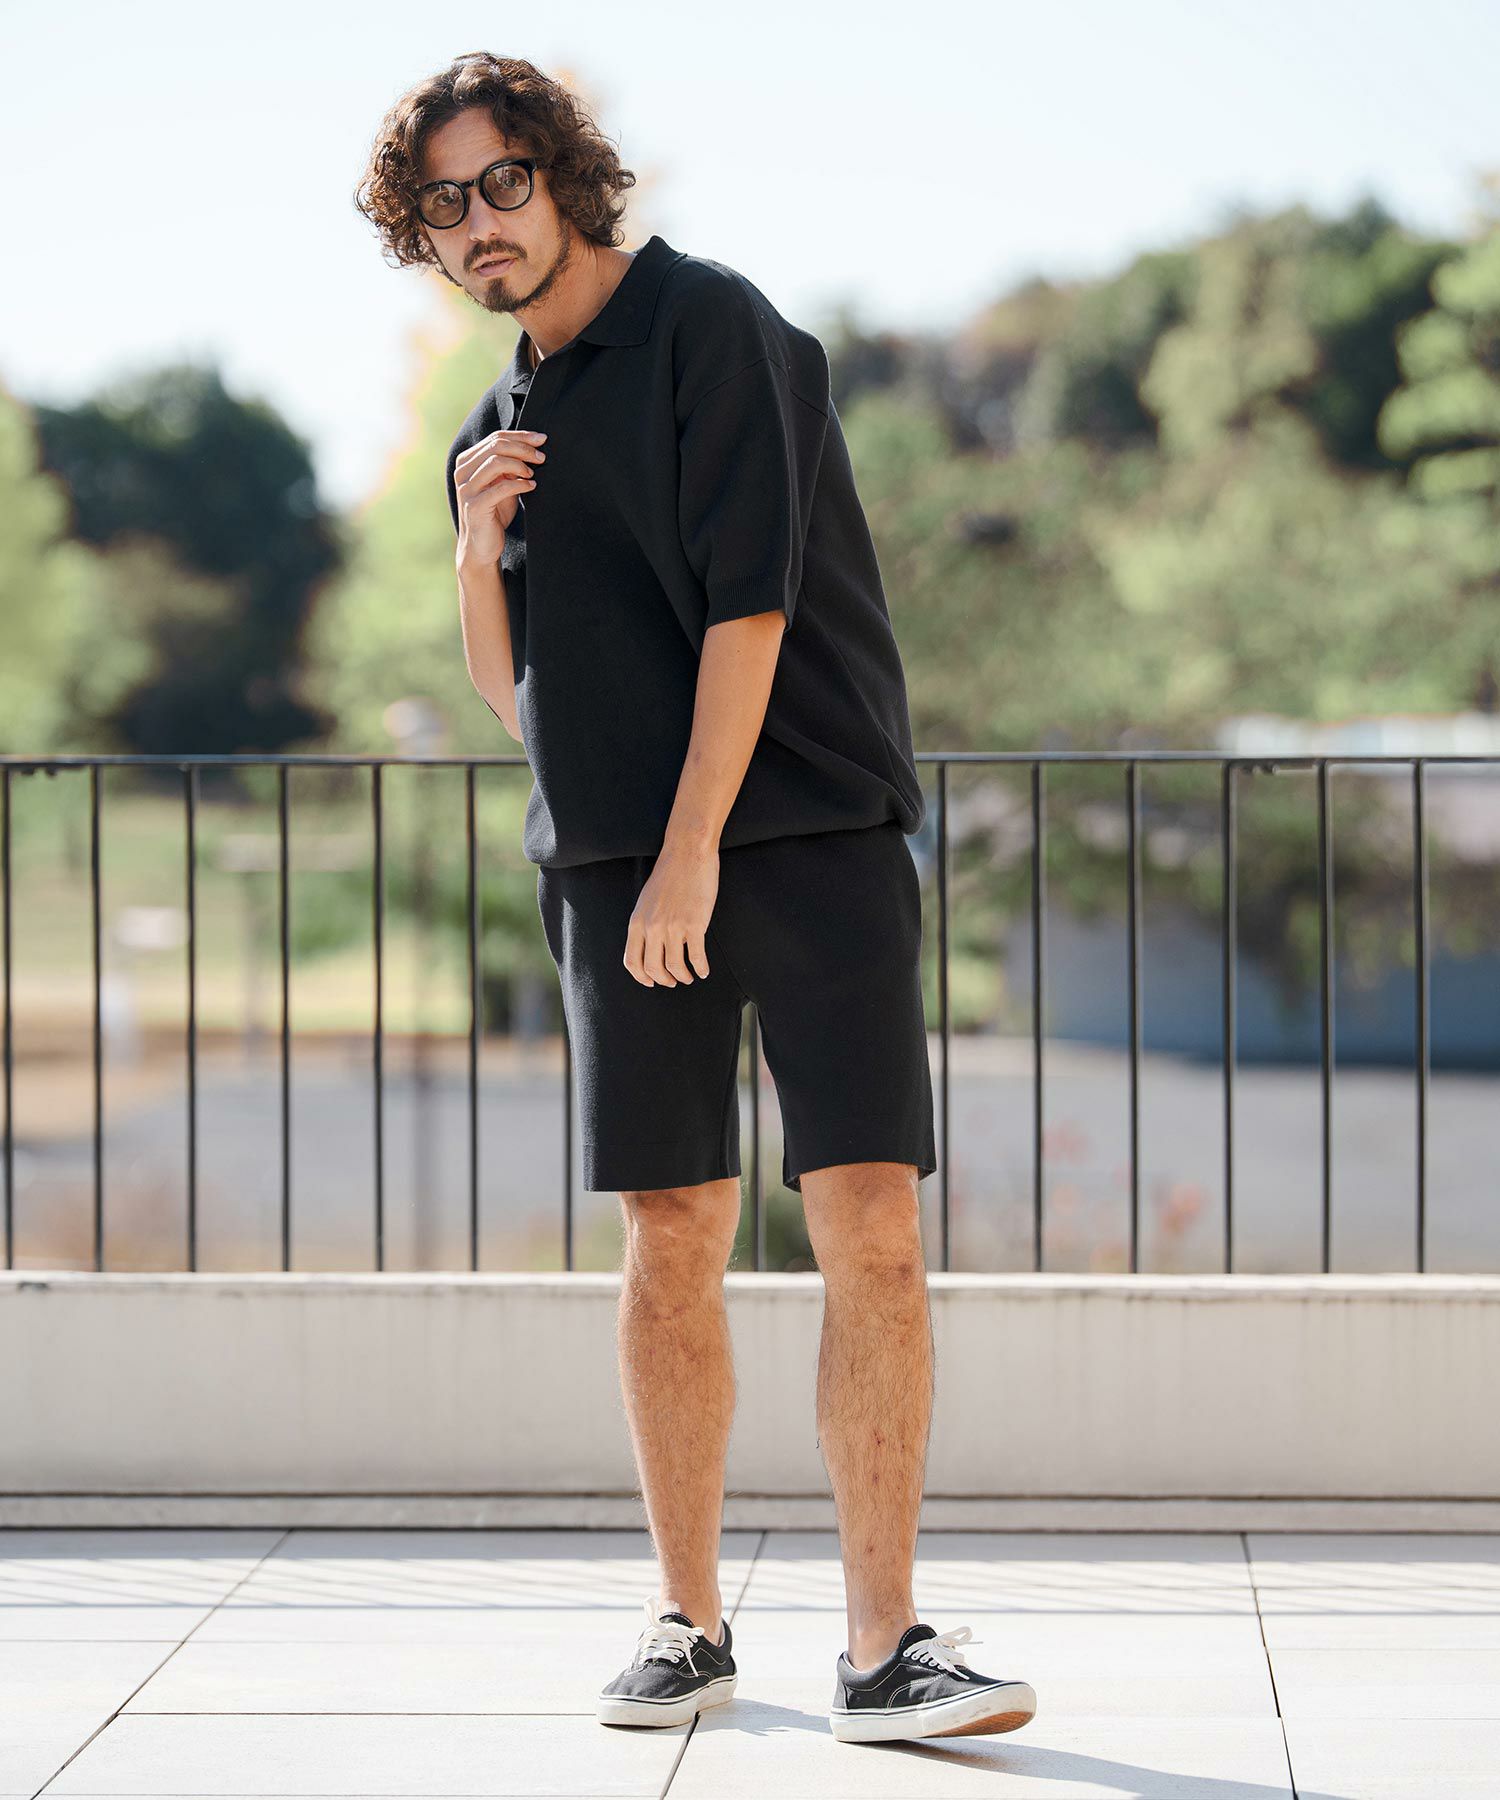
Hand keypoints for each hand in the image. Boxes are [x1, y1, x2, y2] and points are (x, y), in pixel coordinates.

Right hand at [454, 428, 546, 564]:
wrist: (481, 546)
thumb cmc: (494, 513)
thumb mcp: (502, 484)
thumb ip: (510, 466)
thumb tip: (533, 447)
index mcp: (467, 461)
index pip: (495, 437)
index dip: (521, 436)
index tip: (542, 439)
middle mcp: (462, 472)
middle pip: (496, 446)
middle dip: (523, 448)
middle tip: (541, 457)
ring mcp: (466, 488)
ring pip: (496, 462)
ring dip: (520, 465)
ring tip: (533, 474)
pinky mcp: (475, 506)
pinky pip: (501, 487)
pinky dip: (520, 484)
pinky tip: (531, 487)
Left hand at [623, 840, 720, 986]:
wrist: (687, 853)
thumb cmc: (669, 874)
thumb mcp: (646, 901)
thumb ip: (645, 923)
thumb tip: (650, 946)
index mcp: (637, 922)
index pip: (632, 961)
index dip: (642, 977)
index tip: (652, 982)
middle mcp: (652, 927)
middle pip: (653, 969)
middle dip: (664, 980)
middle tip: (673, 981)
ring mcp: (673, 927)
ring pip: (675, 967)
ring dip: (683, 977)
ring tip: (689, 976)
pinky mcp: (694, 925)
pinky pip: (697, 957)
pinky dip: (701, 968)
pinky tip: (703, 970)